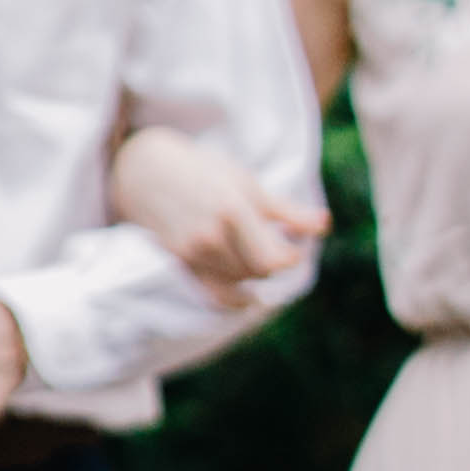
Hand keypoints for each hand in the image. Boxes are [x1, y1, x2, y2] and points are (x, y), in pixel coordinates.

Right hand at [108, 128, 324, 309]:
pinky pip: (214, 294)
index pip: (275, 259)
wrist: (144, 170)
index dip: (292, 255)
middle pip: (259, 271)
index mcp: (232, 211)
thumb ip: (287, 210)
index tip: (293, 242)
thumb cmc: (203, 171)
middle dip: (274, 262)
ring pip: (239, 282)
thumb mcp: (247, 184)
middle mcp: (210, 236)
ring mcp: (192, 251)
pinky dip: (234, 299)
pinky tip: (246, 297)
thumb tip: (325, 225)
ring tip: (257, 257)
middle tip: (278, 246)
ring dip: (254, 274)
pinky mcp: (179, 260)